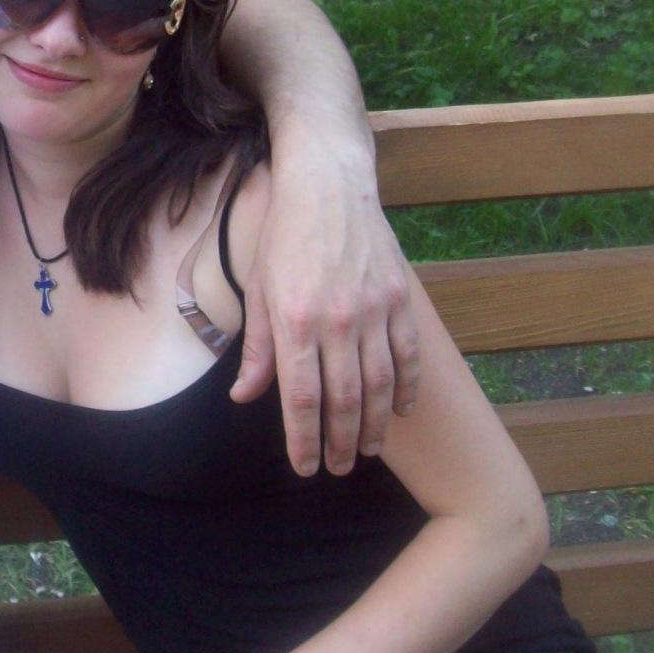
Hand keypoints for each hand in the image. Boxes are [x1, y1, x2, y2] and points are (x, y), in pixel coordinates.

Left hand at [232, 133, 418, 475]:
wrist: (327, 184)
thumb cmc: (284, 238)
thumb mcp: (259, 291)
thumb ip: (257, 349)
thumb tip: (245, 398)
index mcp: (295, 321)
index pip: (301, 398)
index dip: (304, 440)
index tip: (305, 467)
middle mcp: (337, 320)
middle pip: (344, 400)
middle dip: (340, 442)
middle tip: (336, 468)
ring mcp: (374, 309)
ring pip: (380, 385)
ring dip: (373, 425)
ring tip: (365, 450)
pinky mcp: (399, 298)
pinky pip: (408, 355)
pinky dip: (407, 388)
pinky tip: (399, 412)